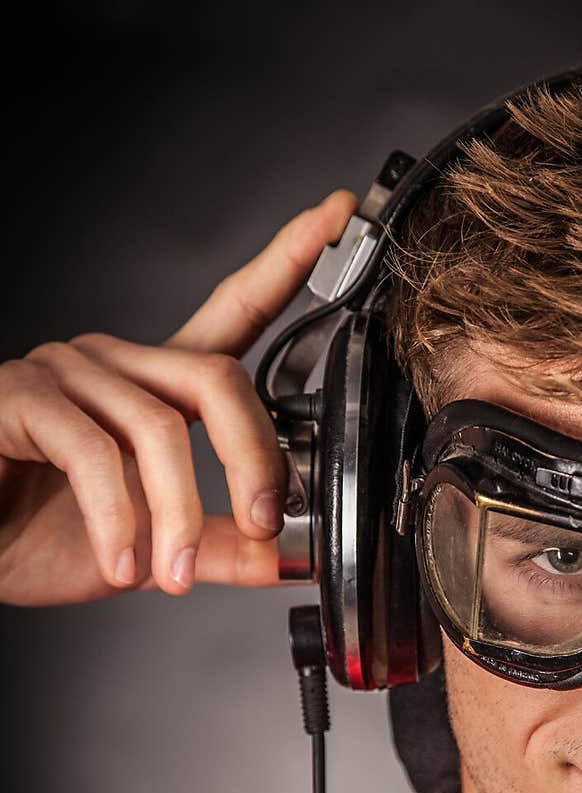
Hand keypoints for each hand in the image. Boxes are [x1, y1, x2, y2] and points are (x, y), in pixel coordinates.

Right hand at [0, 190, 357, 605]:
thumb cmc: (35, 532)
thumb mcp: (149, 551)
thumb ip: (215, 547)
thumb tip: (286, 559)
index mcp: (154, 386)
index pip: (233, 313)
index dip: (285, 263)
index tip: (339, 217)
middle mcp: (114, 364)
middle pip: (218, 378)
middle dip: (255, 458)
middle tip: (265, 522)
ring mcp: (64, 372)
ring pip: (158, 426)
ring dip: (179, 514)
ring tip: (176, 575)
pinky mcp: (19, 398)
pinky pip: (92, 454)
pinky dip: (118, 520)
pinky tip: (122, 563)